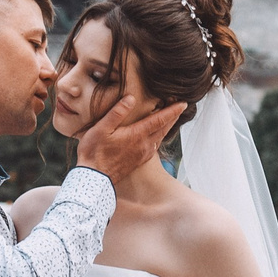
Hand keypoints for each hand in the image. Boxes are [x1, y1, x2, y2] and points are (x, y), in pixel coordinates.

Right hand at [74, 93, 188, 185]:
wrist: (94, 177)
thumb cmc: (94, 151)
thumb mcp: (101, 128)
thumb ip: (117, 113)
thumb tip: (131, 98)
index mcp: (137, 135)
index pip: (160, 120)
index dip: (172, 110)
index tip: (183, 103)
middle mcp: (144, 145)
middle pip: (164, 128)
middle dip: (173, 116)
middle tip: (180, 106)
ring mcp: (142, 154)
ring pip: (160, 137)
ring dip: (167, 127)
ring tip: (171, 117)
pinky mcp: (139, 161)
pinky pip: (154, 146)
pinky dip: (159, 137)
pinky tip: (156, 135)